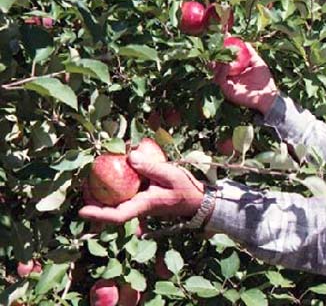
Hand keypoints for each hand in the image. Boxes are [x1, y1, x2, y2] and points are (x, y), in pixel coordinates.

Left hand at [78, 150, 203, 224]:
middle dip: (93, 203)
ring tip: (89, 181)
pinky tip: (110, 175)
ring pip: (115, 204)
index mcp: (144, 205)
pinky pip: (123, 196)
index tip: (82, 211)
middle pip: (110, 211)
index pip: (118, 215)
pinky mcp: (142, 198)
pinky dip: (113, 188)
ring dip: (101, 196)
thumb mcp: (171, 175)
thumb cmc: (185, 190)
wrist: (196, 201)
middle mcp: (138, 207)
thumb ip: (151, 166)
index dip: (99, 214)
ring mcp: (139, 204)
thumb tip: (130, 156)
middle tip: (81, 187)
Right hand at [213, 44, 278, 114]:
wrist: (268, 95)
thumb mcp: (257, 63)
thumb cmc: (264, 80)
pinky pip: (220, 79)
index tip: (223, 38)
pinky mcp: (227, 90)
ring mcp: (227, 83)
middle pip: (217, 64)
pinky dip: (222, 71)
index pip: (226, 58)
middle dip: (217, 54)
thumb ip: (250, 53)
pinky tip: (227, 65)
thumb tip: (244, 42)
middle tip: (218, 45)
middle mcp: (229, 76)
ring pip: (216, 71)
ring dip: (218, 62)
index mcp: (236, 69)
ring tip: (222, 54)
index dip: (223, 49)